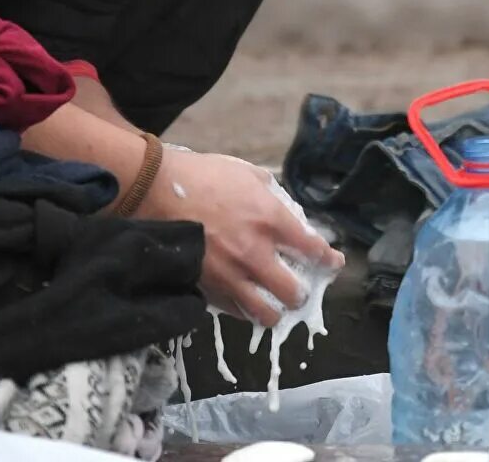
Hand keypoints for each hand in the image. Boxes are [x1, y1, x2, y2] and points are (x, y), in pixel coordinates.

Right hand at [135, 149, 342, 326]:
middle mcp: (255, 254)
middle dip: (302, 294)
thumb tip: (287, 211)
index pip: (313, 250)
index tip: (332, 263)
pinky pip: (234, 312)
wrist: (156, 191)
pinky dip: (245, 310)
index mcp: (271, 221)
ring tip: (275, 305)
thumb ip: (273, 196)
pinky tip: (246, 301)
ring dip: (275, 312)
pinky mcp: (207, 288)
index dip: (328, 260)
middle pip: (293, 293)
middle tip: (299, 289)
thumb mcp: (248, 174)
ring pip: (265, 314)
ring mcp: (230, 276)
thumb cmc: (204, 177)